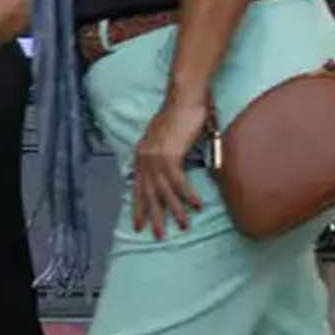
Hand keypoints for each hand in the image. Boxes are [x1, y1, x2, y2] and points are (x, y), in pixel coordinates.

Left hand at [129, 95, 211, 239]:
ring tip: (182, 226)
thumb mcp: (167, 139)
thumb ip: (166, 155)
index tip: (138, 224)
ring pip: (163, 191)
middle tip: (156, 236)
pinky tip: (197, 206)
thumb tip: (173, 171)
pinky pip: (178, 182)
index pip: (137, 186)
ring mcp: (155, 156)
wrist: (184, 98)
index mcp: (142, 154)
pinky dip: (187, 195)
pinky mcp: (169, 154)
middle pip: (147, 193)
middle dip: (152, 216)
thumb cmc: (180, 116)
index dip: (138, 206)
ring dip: (174, 210)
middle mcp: (144, 157)